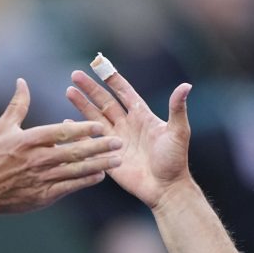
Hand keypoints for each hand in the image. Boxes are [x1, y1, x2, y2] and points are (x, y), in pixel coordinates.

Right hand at [0, 78, 121, 214]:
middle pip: (73, 152)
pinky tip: (100, 176)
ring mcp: (41, 179)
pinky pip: (68, 187)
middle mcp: (36, 159)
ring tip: (117, 159)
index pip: (60, 133)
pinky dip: (85, 181)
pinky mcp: (43, 196)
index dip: (81, 130)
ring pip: (75, 171)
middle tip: (118, 142)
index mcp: (28, 140)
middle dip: (98, 147)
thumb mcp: (3, 128)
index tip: (99, 126)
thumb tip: (22, 81)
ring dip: (98, 165)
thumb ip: (18, 105)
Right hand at [67, 65, 192, 208]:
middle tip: (75, 75)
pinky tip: (67, 122)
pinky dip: (79, 131)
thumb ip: (177, 109)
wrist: (166, 188)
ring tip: (69, 91)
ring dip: (82, 105)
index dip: (112, 79)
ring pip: (95, 118)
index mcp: (142, 116)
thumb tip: (186, 85)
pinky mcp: (108, 155)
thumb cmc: (175, 160)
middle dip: (90, 88)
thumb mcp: (178, 132)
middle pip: (105, 102)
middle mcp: (127, 125)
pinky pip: (90, 141)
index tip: (100, 64)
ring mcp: (116, 140)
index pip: (124, 92)